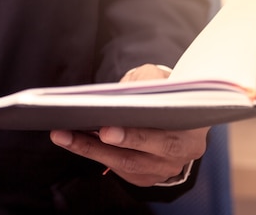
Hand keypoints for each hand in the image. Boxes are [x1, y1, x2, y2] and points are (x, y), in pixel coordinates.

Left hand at [50, 64, 208, 186]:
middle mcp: (181, 154)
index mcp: (192, 129)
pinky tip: (73, 140)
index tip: (106, 130)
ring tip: (63, 135)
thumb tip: (120, 92)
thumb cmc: (165, 91)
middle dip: (108, 145)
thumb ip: (147, 82)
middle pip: (142, 154)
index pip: (165, 133)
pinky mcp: (146, 177)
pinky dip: (94, 154)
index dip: (135, 135)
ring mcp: (163, 169)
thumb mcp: (162, 78)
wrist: (175, 110)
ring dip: (90, 149)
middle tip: (78, 135)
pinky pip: (117, 169)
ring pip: (125, 164)